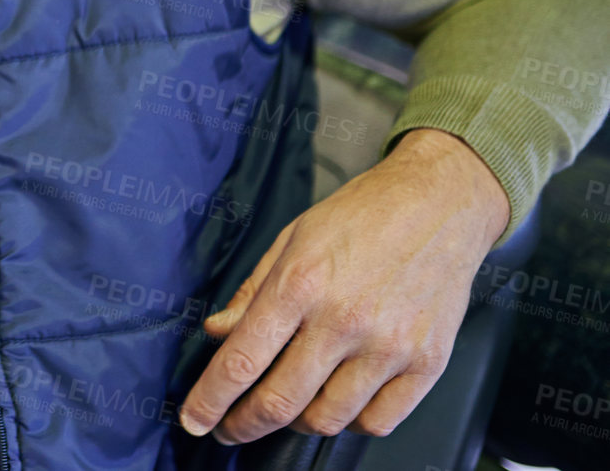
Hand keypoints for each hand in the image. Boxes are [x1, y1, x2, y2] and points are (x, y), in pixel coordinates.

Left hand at [178, 127, 510, 443]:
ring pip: (327, 420)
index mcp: (300, 284)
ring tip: (285, 409)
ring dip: (295, 425)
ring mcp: (389, 346)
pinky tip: (335, 405)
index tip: (194, 420)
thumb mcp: (291, 240)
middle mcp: (343, 320)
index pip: (241, 361)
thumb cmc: (361, 216)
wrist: (439, 204)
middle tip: (229, 428)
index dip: (210, 400)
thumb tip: (216, 332)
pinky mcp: (427, 363)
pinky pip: (377, 421)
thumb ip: (252, 293)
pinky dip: (349, 425)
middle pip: (281, 402)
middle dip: (244, 425)